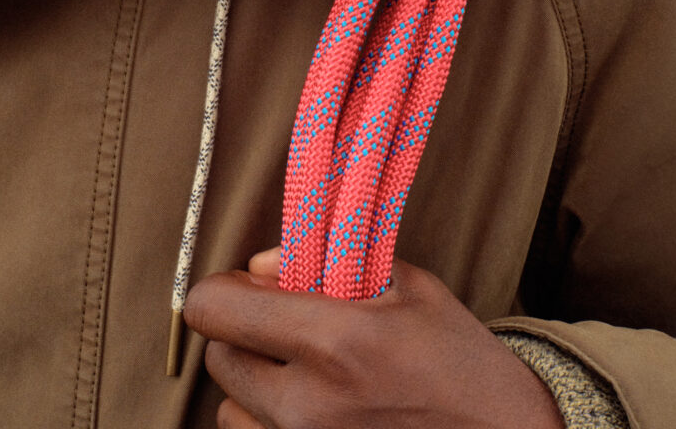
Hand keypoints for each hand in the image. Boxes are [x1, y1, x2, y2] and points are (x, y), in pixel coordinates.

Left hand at [184, 248, 562, 428]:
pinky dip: (270, 426)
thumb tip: (258, 266)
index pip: (216, 310)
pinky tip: (314, 409)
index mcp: (336, 342)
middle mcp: (310, 407)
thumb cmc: (458, 359)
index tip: (249, 287)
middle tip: (283, 327)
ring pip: (229, 413)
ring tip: (304, 375)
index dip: (223, 291)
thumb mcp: (406, 286)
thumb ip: (326, 264)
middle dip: (242, 336)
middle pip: (217, 361)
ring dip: (253, 388)